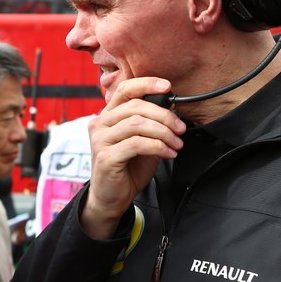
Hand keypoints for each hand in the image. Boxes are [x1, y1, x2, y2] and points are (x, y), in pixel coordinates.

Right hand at [81, 76, 184, 238]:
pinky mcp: (105, 157)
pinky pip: (136, 144)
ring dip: (163, 133)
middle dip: (164, 116)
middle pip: (135, 106)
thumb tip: (171, 106)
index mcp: (108, 115)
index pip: (125, 90)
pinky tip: (168, 153)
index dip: (146, 84)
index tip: (167, 86)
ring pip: (137, 124)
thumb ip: (151, 123)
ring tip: (176, 144)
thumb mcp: (142, 140)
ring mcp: (100, 140)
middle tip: (180, 128)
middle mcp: (100, 123)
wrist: (113, 197)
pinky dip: (157, 146)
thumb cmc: (128, 168)